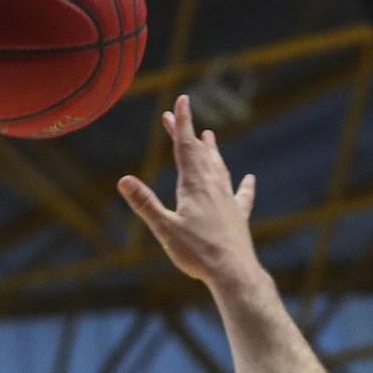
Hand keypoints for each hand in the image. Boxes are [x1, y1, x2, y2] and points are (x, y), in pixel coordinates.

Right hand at [117, 94, 259, 285]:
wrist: (234, 272)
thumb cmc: (198, 253)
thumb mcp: (165, 229)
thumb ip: (145, 204)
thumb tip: (123, 180)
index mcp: (194, 185)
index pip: (185, 146)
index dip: (182, 122)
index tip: (182, 100)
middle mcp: (213, 187)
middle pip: (199, 153)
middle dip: (187, 133)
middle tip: (176, 116)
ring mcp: (228, 201)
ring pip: (220, 168)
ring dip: (212, 151)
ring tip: (210, 137)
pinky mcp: (239, 217)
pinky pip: (242, 195)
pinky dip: (244, 185)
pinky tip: (250, 179)